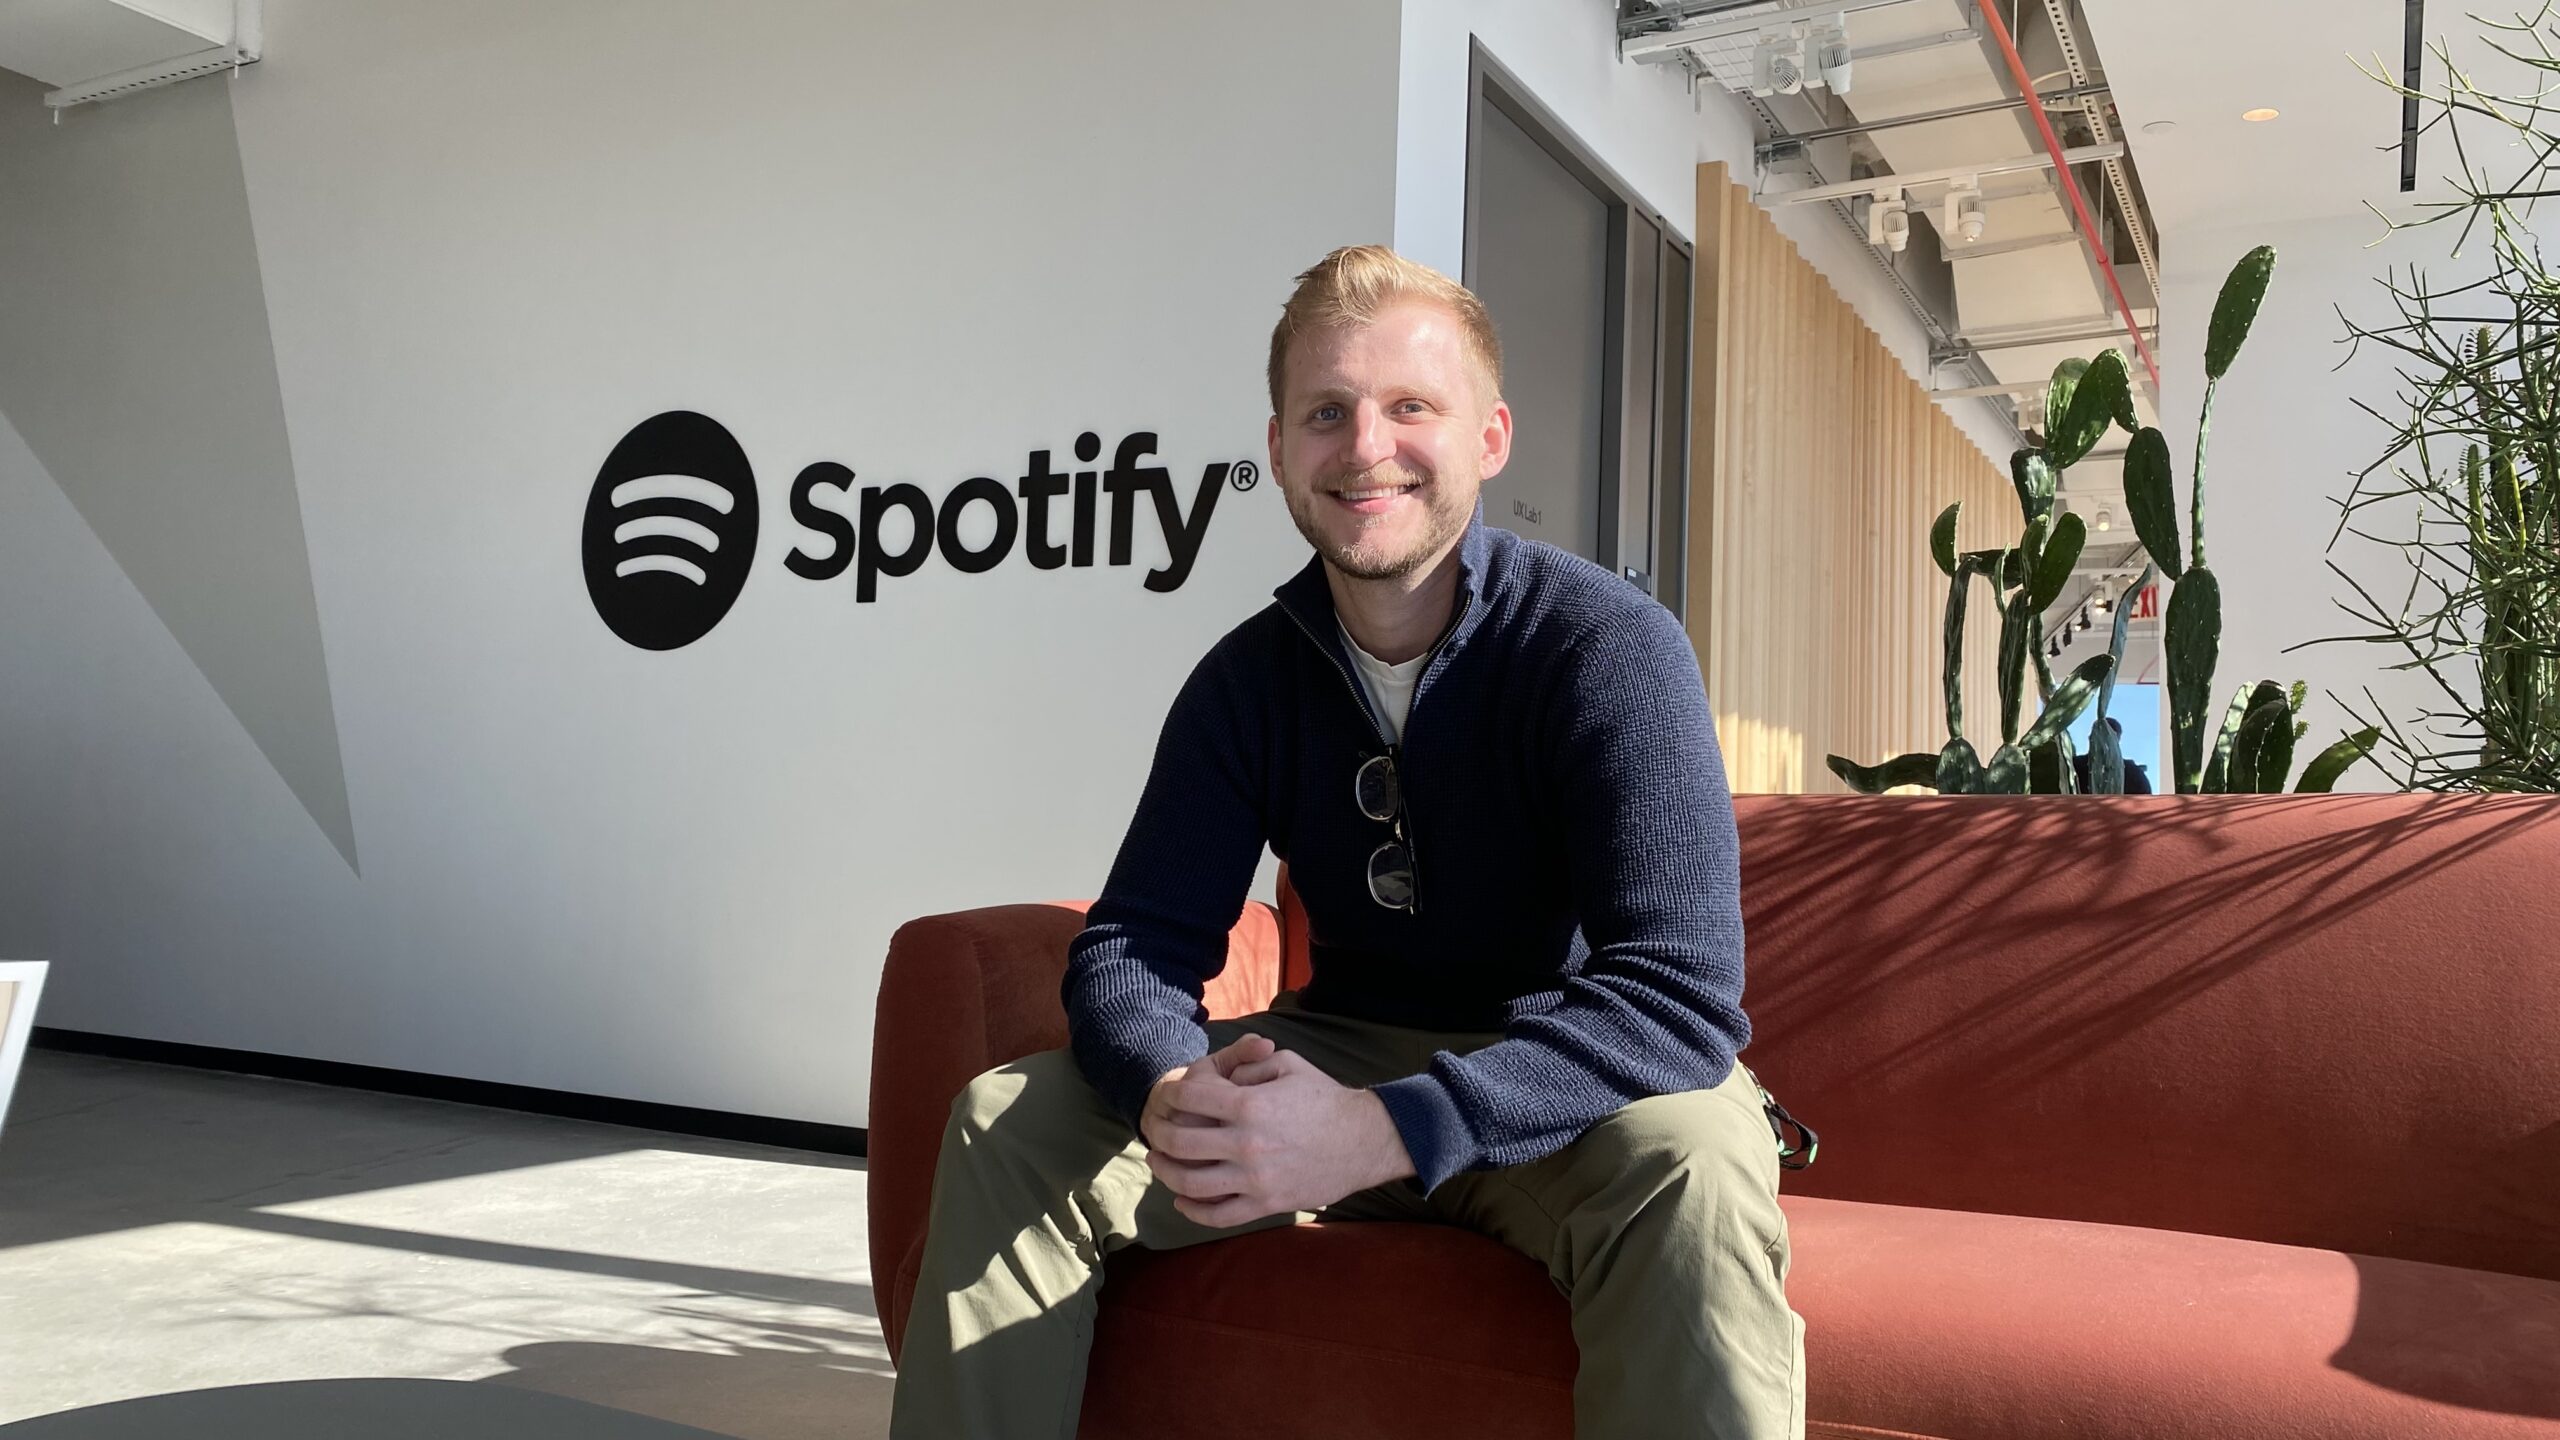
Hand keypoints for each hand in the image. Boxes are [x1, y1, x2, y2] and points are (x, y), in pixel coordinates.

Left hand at [1142, 1044, 1415, 1228]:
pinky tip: (1182, 1200)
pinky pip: (1219, 1215)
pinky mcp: (1266, 1204)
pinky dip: (1193, 1210)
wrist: (1363, 1140)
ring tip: (1159, 1163)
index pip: (1189, 1099)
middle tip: (1152, 1131)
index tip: (1166, 1096)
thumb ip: (1247, 1065)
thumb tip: (1215, 1080)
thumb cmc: (1324, 1098)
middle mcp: (1246, 1144)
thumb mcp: (1287, 1064)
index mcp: (1249, 1106)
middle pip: (1180, 1144)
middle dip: (1158, 1135)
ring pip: (1191, 1184)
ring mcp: (1254, 1179)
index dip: (1170, 1095)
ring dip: (1167, 1173)